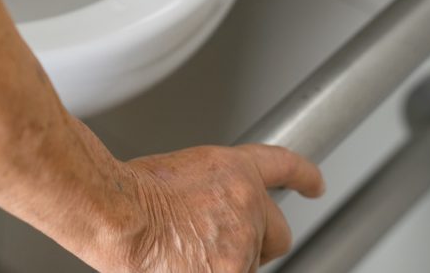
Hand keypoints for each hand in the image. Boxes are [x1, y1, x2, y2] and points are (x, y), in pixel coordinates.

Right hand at [63, 126, 324, 271]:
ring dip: (222, 262)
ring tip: (177, 252)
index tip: (313, 184)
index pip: (282, 168)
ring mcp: (242, 245)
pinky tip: (175, 263)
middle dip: (256, 239)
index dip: (303, 177)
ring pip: (249, 263)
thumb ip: (202, 194)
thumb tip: (201, 215)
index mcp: (232, 172)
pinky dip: (205, 270)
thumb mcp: (168, 175)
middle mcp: (247, 207)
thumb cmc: (126, 194)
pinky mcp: (232, 272)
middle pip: (277, 232)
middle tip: (216, 241)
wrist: (116, 214)